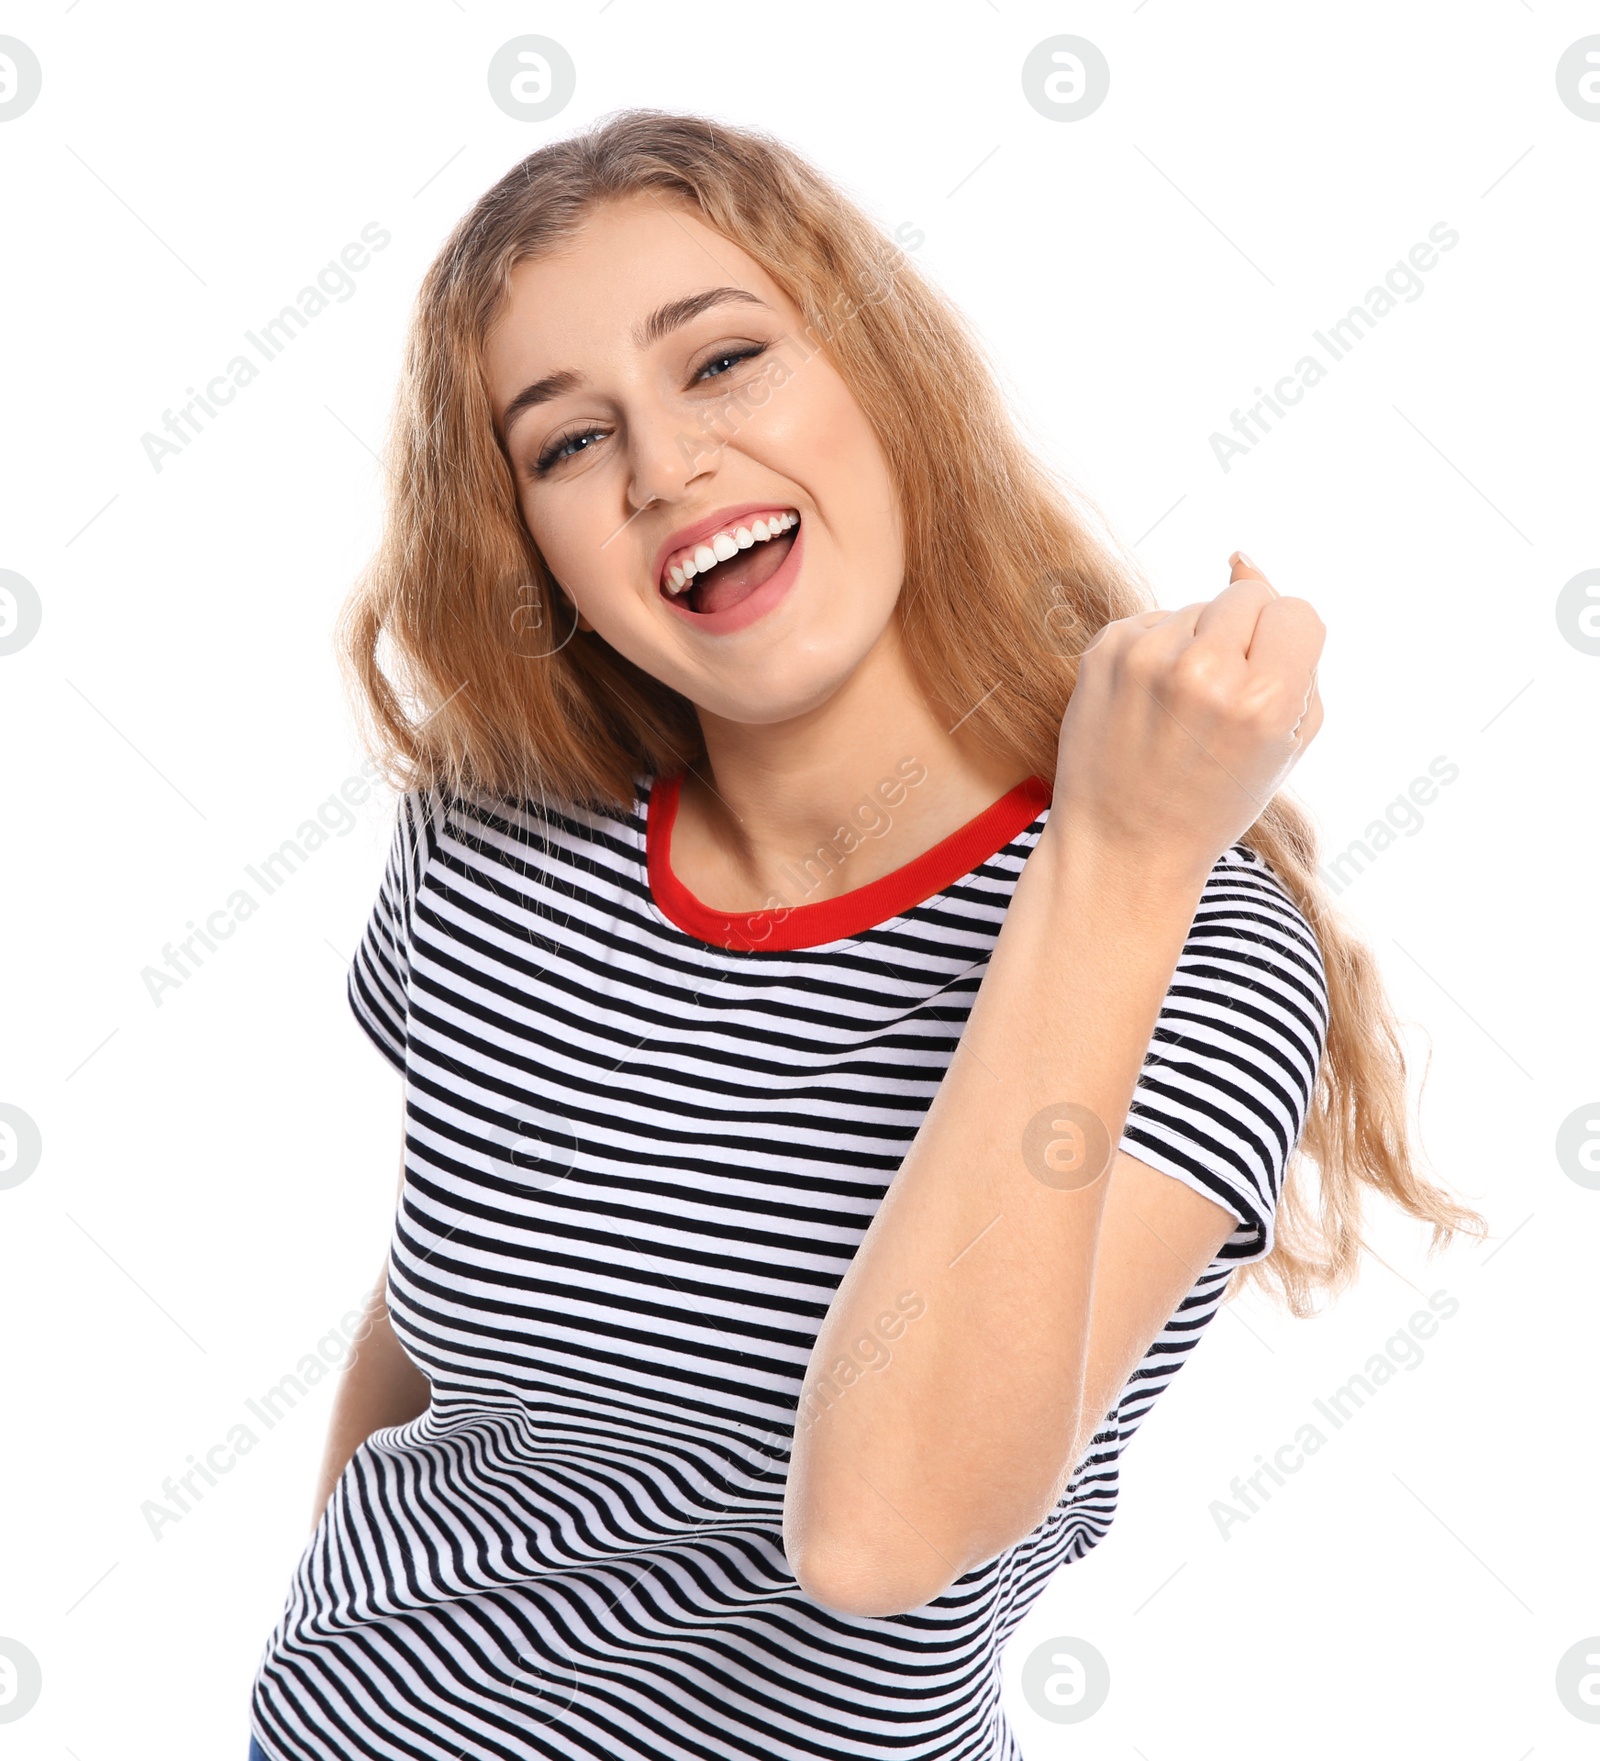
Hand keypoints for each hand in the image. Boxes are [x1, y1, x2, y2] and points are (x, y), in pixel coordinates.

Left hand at [1047, 554, 1324, 874]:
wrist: (1123, 845)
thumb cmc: (1215, 798)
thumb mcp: (1285, 740)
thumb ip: (1293, 651)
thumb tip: (1243, 559)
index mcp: (1264, 699)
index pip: (1297, 611)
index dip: (1284, 645)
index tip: (1264, 684)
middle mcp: (1202, 671)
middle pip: (1246, 596)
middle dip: (1241, 638)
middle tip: (1219, 703)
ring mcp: (1145, 658)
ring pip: (1195, 608)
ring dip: (1195, 646)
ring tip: (1178, 712)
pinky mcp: (1103, 652)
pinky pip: (1151, 622)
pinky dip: (1154, 653)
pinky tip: (1146, 705)